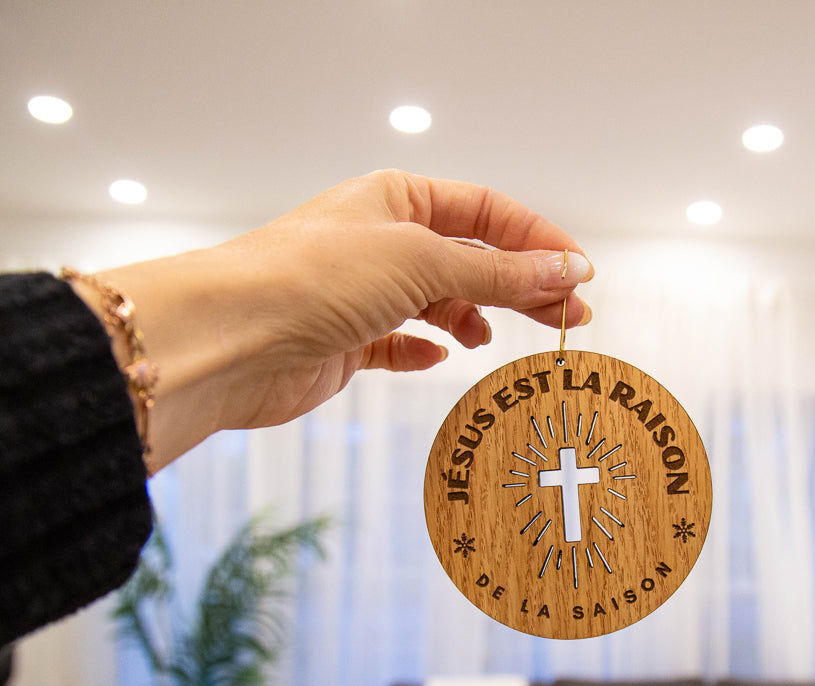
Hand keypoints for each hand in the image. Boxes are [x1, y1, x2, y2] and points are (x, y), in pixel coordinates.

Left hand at [80, 170, 593, 471]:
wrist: (233, 338)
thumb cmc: (313, 278)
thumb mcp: (422, 260)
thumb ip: (498, 271)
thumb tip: (567, 271)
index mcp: (396, 199)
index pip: (486, 212)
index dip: (537, 241)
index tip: (580, 276)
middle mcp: (379, 241)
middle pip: (469, 259)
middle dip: (520, 286)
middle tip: (568, 320)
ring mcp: (361, 294)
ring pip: (436, 302)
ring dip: (472, 318)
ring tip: (493, 339)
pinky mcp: (344, 343)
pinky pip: (396, 345)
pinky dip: (422, 351)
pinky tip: (436, 358)